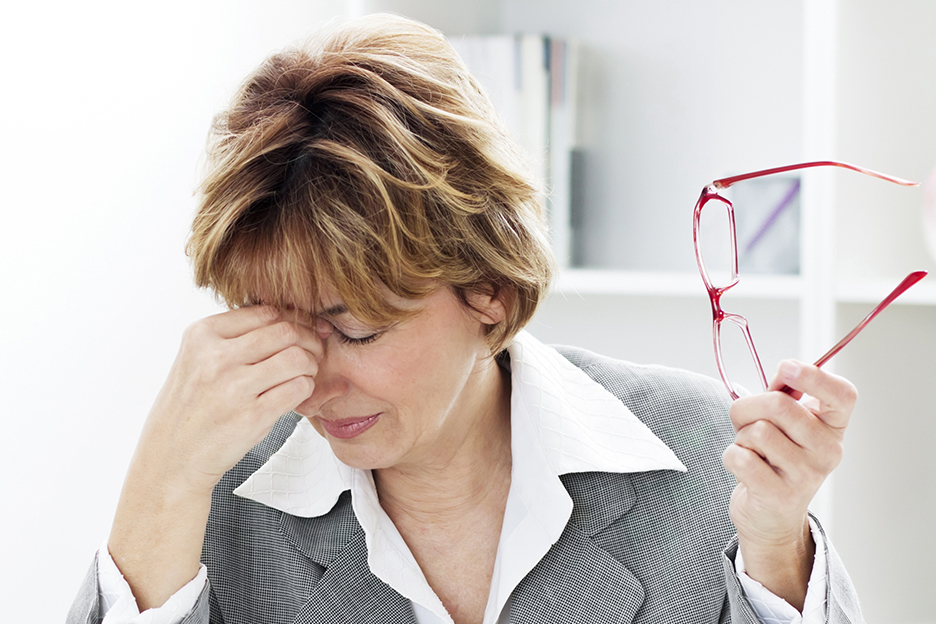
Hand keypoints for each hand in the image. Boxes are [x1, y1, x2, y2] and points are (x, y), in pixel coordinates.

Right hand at [108, 305, 324, 608]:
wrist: (171, 459)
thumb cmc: (192, 408)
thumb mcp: (198, 360)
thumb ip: (238, 338)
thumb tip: (296, 321)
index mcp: (202, 335)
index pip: (266, 312)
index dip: (294, 320)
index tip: (305, 331)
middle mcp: (216, 357)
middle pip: (286, 331)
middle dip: (309, 340)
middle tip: (314, 353)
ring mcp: (234, 387)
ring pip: (297, 358)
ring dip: (311, 365)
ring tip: (306, 374)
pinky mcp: (252, 416)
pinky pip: (298, 389)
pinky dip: (306, 389)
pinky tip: (297, 394)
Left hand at [722, 359, 855, 608]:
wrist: (771, 516)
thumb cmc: (775, 458)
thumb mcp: (787, 424)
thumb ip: (785, 394)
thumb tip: (784, 372)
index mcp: (833, 427)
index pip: (843, 394)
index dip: (813, 375)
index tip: (786, 369)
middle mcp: (828, 450)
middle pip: (779, 405)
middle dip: (748, 407)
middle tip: (745, 422)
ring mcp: (806, 475)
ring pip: (757, 431)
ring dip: (741, 436)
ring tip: (751, 450)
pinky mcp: (779, 495)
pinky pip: (740, 457)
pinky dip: (731, 456)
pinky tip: (743, 468)